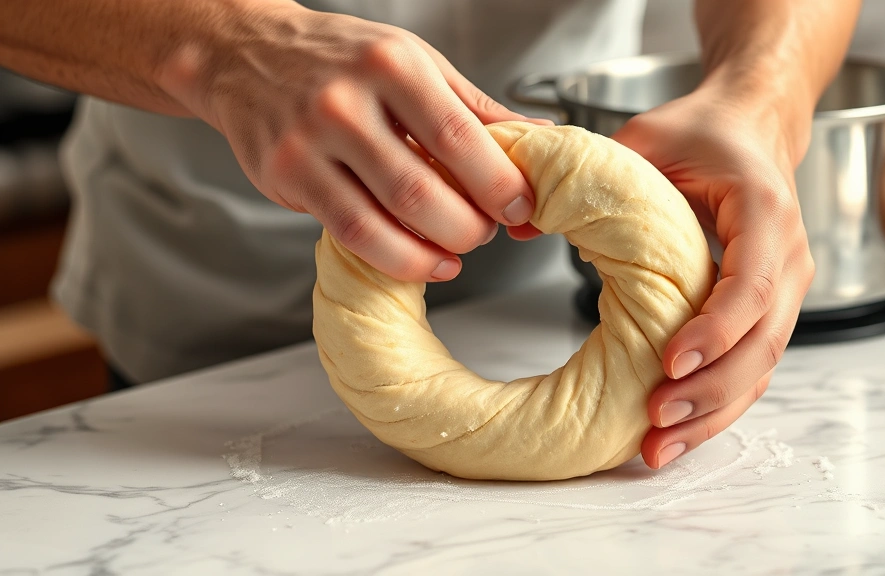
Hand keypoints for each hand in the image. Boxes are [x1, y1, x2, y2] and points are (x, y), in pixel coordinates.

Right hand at [157, 3, 542, 281]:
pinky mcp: (284, 176)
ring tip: (456, 252)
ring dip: (433, 251)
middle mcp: (346, 101)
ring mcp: (308, 141)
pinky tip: (420, 260)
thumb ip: (474, 108)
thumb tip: (537, 139)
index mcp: (392, 65)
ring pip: (384, 221)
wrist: (247, 53)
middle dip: (469, 226)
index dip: (499, 184)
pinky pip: (350, 233)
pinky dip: (395, 258)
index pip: (460, 137)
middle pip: (423, 190)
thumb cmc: (340, 58)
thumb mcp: (415, 62)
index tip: (521, 207)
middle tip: (486, 230)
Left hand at [611, 82, 815, 468]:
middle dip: (711, 390)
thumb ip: (592, 172)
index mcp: (762, 210)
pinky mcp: (767, 313)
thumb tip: (519, 223)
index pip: (751, 283)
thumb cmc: (702, 133)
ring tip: (659, 446)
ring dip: (713, 412)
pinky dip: (716, 406)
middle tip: (657, 422)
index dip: (715, 329)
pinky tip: (675, 432)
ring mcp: (784, 290)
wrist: (750, 130)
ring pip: (761, 368)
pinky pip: (749, 370)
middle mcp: (786, 256)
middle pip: (763, 342)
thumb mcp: (646, 138)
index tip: (670, 361)